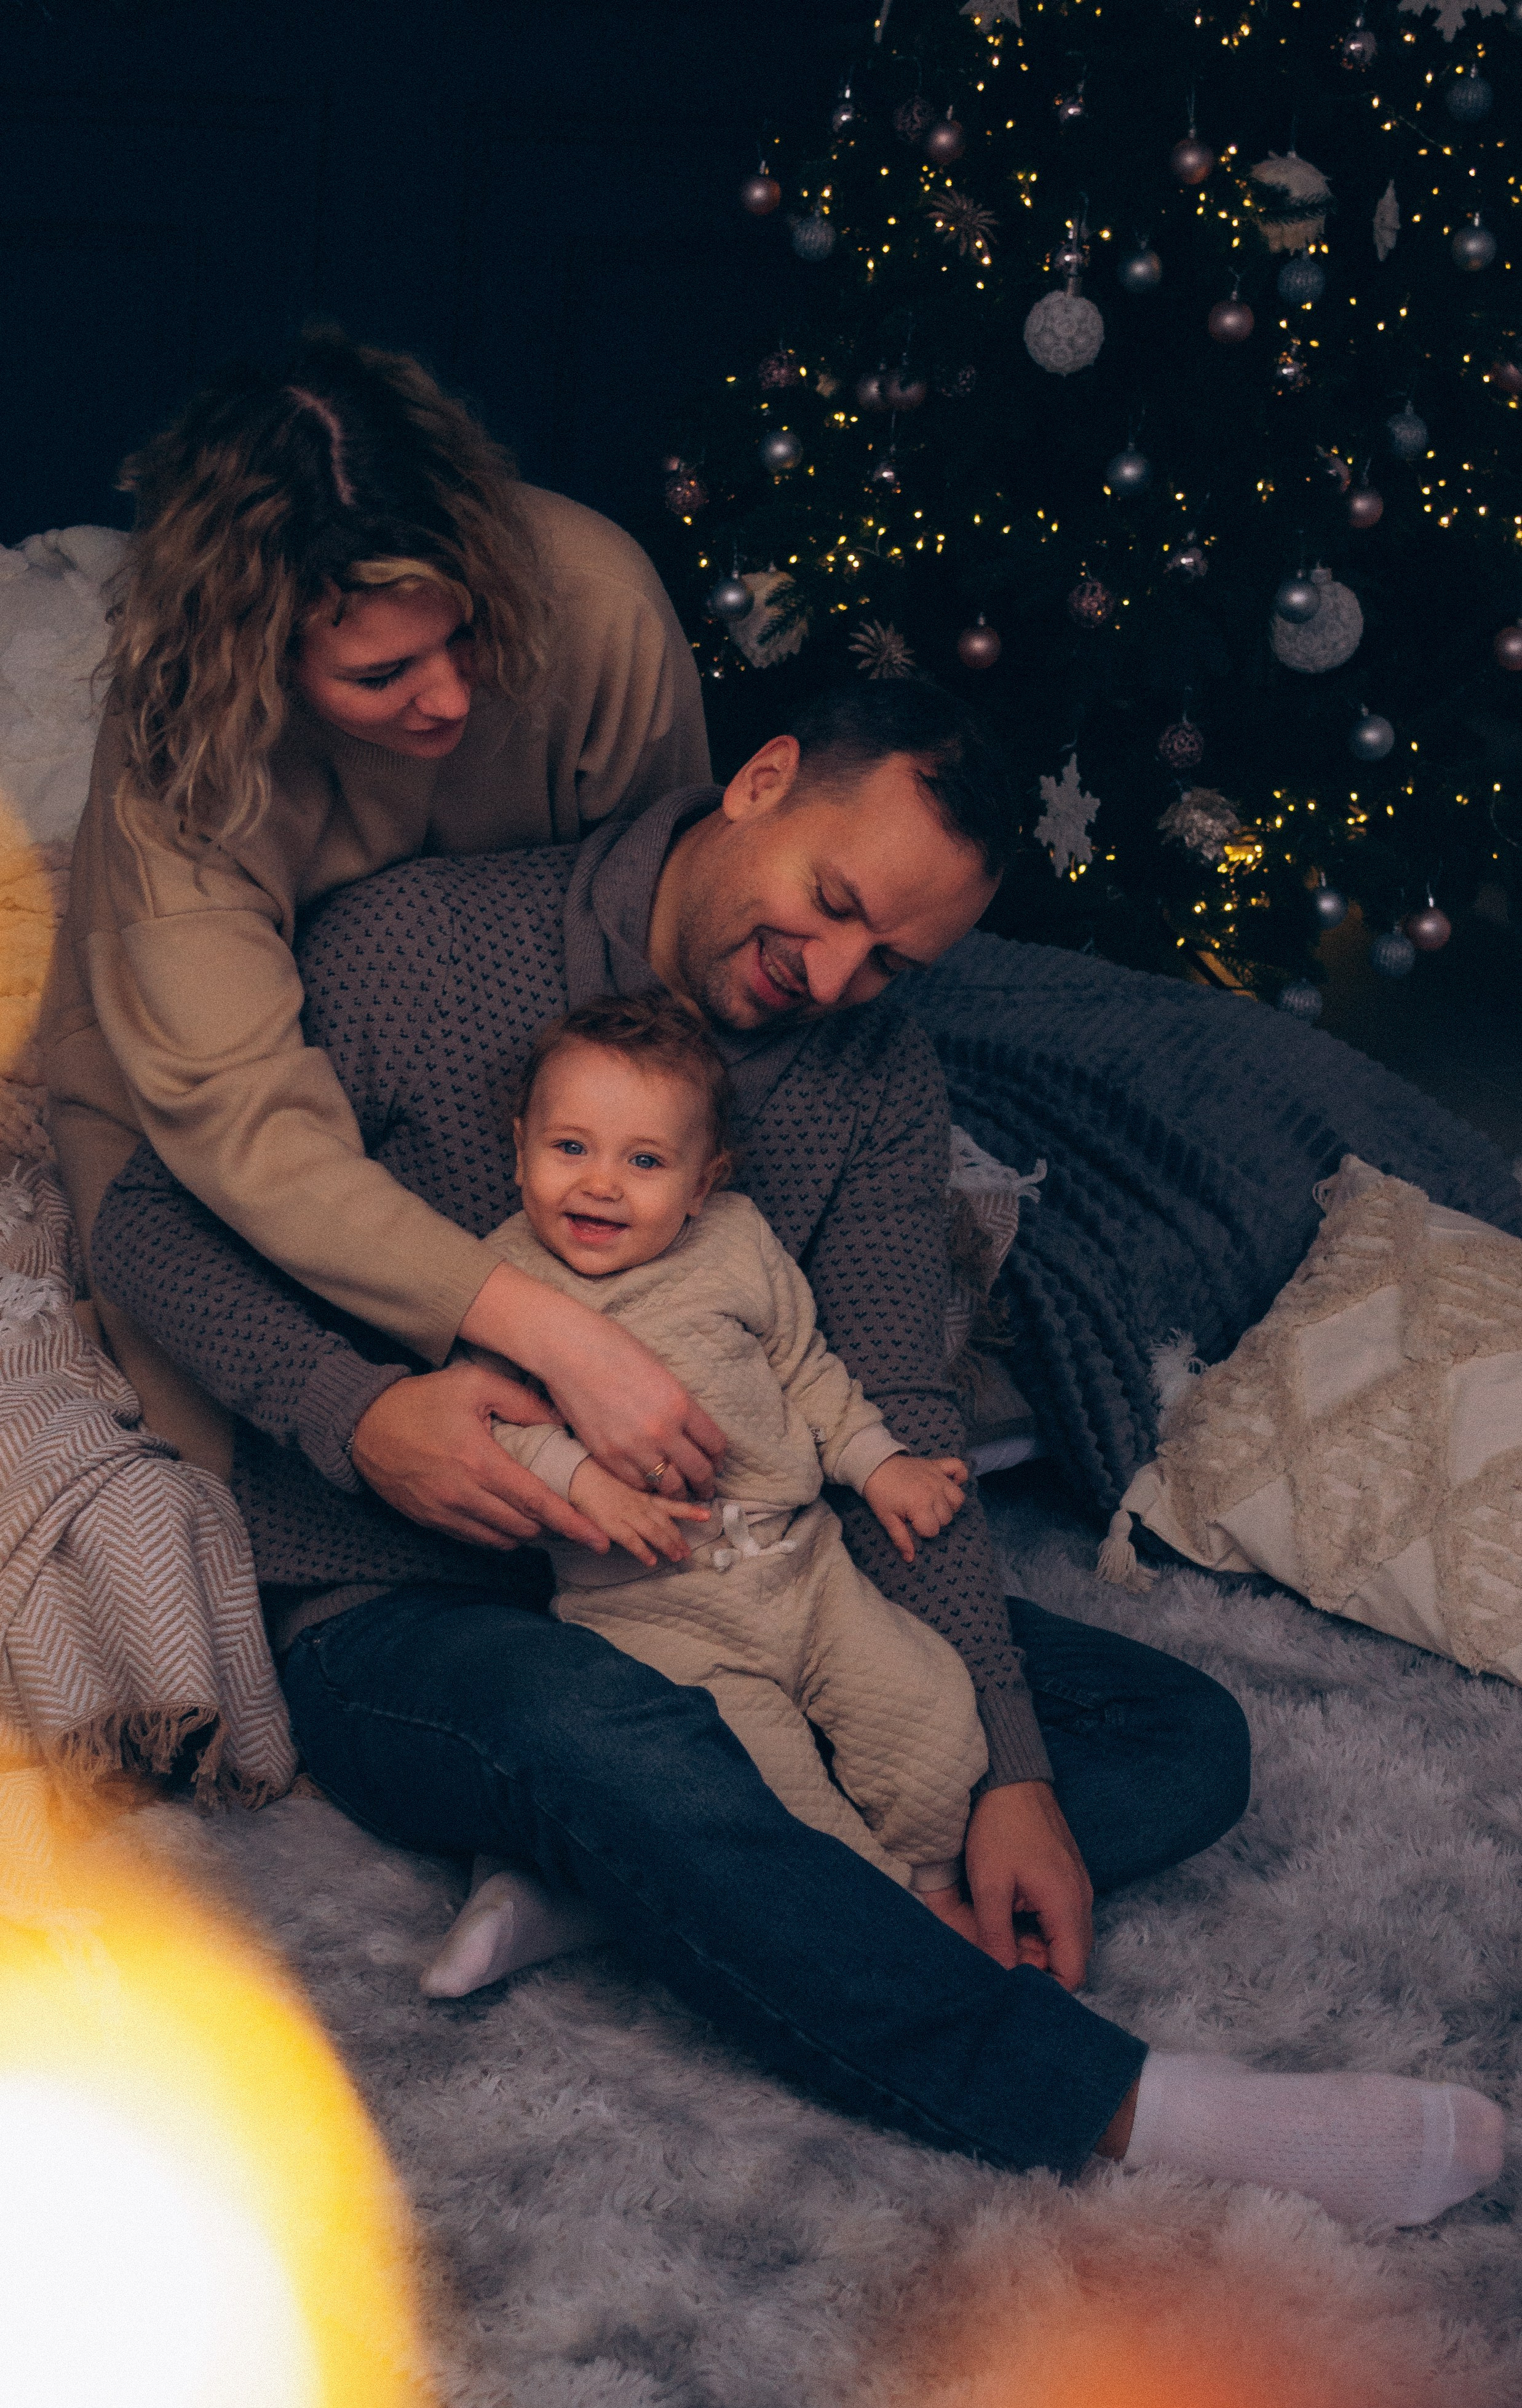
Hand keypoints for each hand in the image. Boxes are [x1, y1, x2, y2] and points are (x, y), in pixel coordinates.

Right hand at [350, 1362, 608, 1551]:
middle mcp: (462, 1495)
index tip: (598, 1539)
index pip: (535, 1502)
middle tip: (571, 1515)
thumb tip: (562, 1420)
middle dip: (553, 1526)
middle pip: (523, 1527)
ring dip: (526, 1532)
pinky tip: (507, 1518)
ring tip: (539, 1515)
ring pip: (502, 1540)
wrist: (363, 1424)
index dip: (571, 1523)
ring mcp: (444, 1513)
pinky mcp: (430, 1521)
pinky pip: (476, 1541)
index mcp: (479, 1461)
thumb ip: (523, 1401)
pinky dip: (498, 1535)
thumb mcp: (475, 1384)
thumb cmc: (423, 1399)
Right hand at [459, 1261, 726, 1498]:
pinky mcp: (607, 1456)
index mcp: (681, 1404)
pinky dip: (648, 1486)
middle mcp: (662, 1430)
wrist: (570, 1350)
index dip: (718, 1458)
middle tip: (705, 1487)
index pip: (714, 1444)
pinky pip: (637, 1484)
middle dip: (705, 1483)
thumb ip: (679, 1405)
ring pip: (669, 1486)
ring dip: (678, 1491)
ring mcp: (633, 1447)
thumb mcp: (662, 1374)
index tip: (716, 1463)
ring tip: (680, 1491)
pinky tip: (650, 1482)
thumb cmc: (615, 1350)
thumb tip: (692, 1431)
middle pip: (698, 1471)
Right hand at [567, 1459, 712, 1568]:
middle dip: (678, 1538)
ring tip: (677, 1557)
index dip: (690, 1510)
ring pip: (654, 1532)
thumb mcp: (625, 1480)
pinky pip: (631, 1540)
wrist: (576, 1473)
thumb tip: (657, 1504)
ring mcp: (626, 1514)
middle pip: (665, 1522)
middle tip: (688, 1552)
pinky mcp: (612, 1524)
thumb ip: (638, 1494)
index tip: (707, 1515)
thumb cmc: (599, 1475)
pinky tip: (651, 1561)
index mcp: (642, 1493)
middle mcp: (638, 1503)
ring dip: (667, 1546)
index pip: (671, 1502)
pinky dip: (642, 1551)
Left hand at [861, 1454, 967, 1564]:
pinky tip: (950, 1483)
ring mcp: (938, 1477)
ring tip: (934, 1505)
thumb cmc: (880, 1494)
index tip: (911, 1524)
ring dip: (948, 1505)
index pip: (933, 1530)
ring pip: (958, 1499)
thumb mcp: (887, 1518)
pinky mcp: (938, 1465)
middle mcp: (934, 1491)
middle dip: (933, 1520)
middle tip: (918, 1515)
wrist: (875, 1465)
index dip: (922, 1531)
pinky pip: (960, 1468)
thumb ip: (900, 1539)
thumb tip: (910, 1559)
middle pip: (946, 1517)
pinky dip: (960, 1476)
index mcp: (920, 1505)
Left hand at [963, 1780, 1093, 1989]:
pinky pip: (1062, 1917)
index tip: (1013, 1982)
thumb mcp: (990, 1884)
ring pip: (1065, 1938)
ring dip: (1037, 1945)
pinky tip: (1012, 1912)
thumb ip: (996, 1935)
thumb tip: (1003, 1976)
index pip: (1073, 1972)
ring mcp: (1078, 1887)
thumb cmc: (999, 1827)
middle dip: (1038, 1966)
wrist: (1012, 1779)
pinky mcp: (1069, 1878)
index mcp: (1067, 1905)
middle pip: (1071, 1958)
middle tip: (1000, 1950)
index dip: (1045, 1987)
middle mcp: (1081, 1900)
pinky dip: (1040, 1926)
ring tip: (1001, 1929)